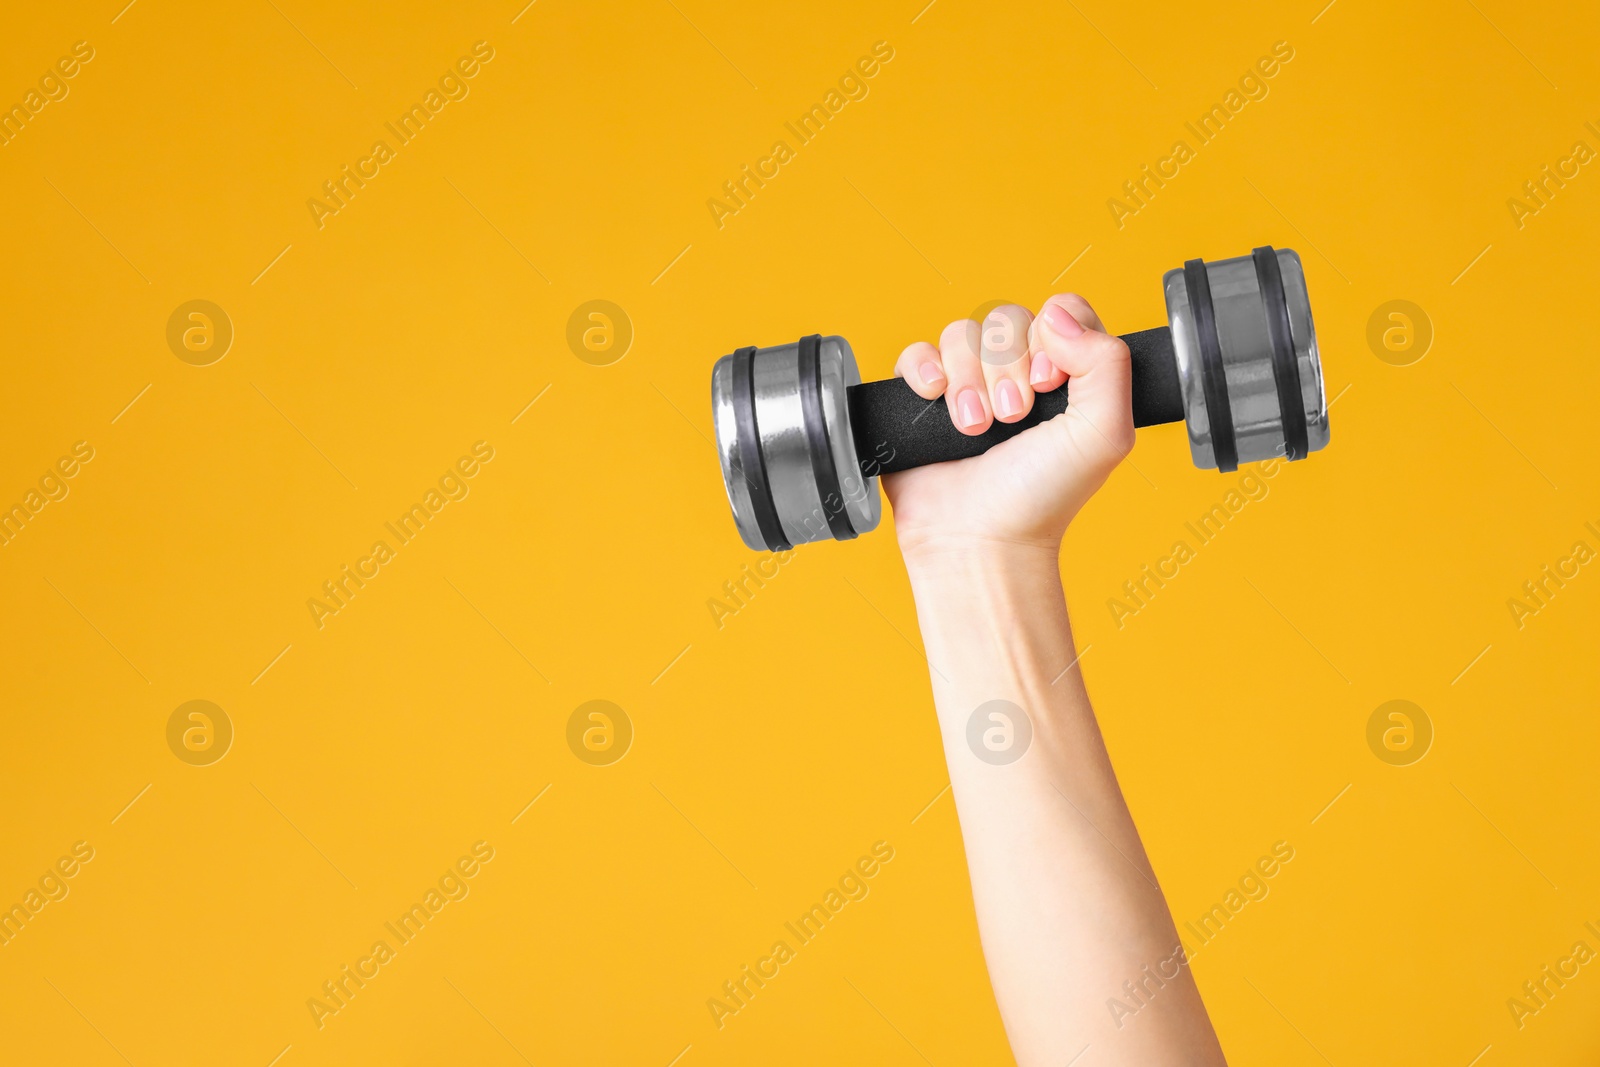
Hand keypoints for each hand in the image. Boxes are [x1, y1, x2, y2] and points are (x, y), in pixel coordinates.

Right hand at [882, 295, 1134, 558]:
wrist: (980, 540)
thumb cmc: (1043, 499)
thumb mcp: (1105, 434)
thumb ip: (1108, 363)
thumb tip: (1057, 315)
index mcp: (1066, 376)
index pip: (1061, 311)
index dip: (1054, 336)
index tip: (1051, 383)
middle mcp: (1017, 375)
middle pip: (1007, 319)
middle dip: (1008, 368)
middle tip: (1012, 418)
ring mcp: (968, 385)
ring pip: (961, 334)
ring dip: (968, 381)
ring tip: (975, 428)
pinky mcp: (921, 400)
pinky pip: (917, 352)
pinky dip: (925, 370)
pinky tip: (935, 400)